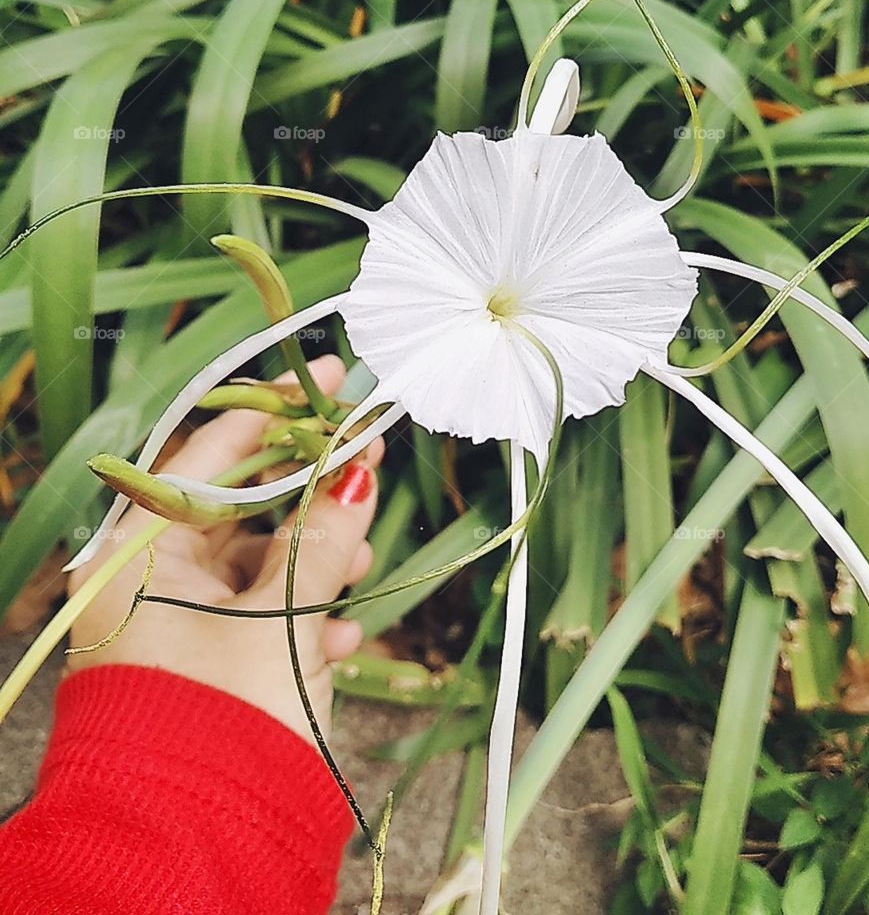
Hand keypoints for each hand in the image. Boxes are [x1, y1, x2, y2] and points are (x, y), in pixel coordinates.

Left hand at [66, 355, 380, 743]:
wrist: (195, 853)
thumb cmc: (224, 723)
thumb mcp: (282, 620)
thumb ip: (324, 540)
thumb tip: (358, 473)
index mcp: (137, 556)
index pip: (208, 458)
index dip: (275, 415)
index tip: (328, 379)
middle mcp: (148, 582)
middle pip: (240, 509)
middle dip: (309, 492)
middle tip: (367, 454)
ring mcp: (176, 627)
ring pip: (258, 565)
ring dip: (316, 560)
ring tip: (360, 561)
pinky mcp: (207, 669)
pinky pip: (260, 619)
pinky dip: (302, 619)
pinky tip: (342, 636)